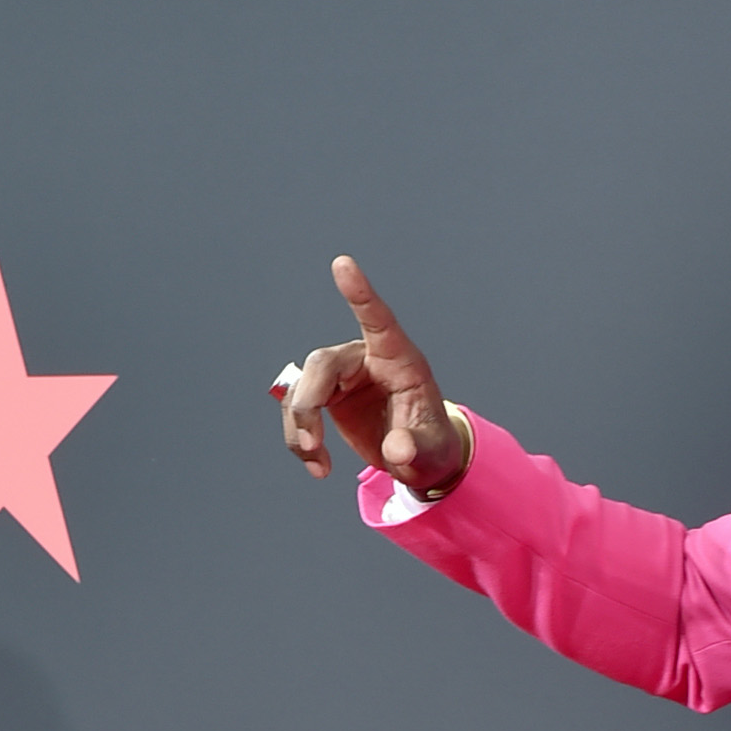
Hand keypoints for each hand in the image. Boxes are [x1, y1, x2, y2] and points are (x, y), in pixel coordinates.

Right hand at [280, 254, 466, 493]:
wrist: (419, 458)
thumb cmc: (431, 445)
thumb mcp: (432, 451)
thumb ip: (417, 447)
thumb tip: (398, 451)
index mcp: (400, 360)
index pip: (378, 320)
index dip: (360, 293)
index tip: (343, 263)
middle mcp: (366, 360)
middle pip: (323, 362)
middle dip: (310, 403)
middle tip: (312, 444)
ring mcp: (342, 377)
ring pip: (303, 388)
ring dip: (300, 427)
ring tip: (318, 465)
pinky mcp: (326, 397)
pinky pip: (298, 410)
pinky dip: (300, 440)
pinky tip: (318, 467)